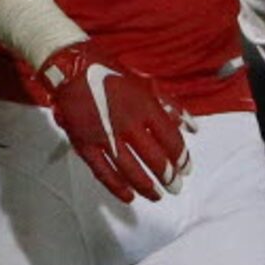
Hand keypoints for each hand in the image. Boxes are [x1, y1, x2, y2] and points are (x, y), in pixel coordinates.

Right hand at [39, 41, 190, 204]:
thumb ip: (172, 107)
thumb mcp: (147, 85)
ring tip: (157, 196)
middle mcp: (128, 123)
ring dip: (146, 186)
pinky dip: (116, 186)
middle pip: (154, 158)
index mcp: (146, 107)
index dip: (181, 158)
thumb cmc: (112, 74)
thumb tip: (193, 127)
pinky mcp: (85, 143)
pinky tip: (128, 197)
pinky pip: (103, 171)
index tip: (187, 170)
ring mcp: (105, 135)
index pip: (171, 140)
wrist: (72, 67)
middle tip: (176, 187)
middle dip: (168, 177)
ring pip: (130, 169)